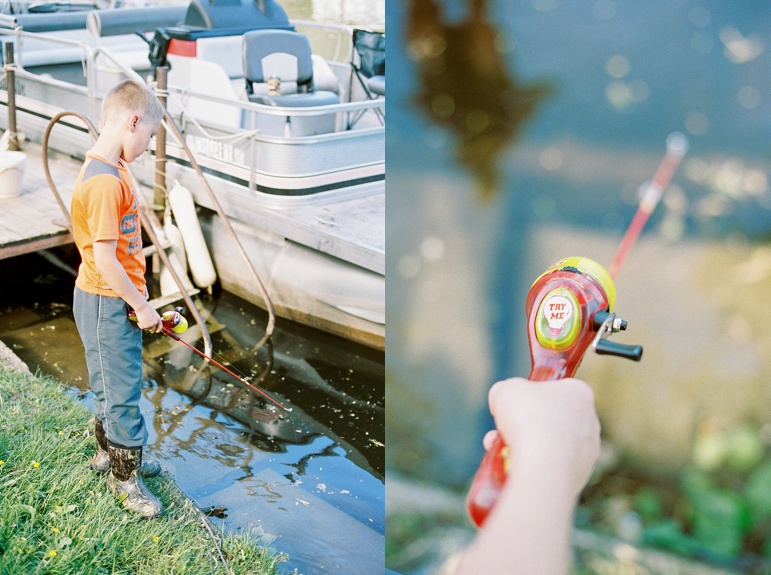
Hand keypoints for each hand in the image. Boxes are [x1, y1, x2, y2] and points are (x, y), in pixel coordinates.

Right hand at [133, 303, 162, 332]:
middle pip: (152, 329)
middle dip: (148, 327)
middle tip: (144, 324)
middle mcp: (155, 323)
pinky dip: (139, 324)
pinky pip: (141, 327)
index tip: (156, 331)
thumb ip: (153, 319)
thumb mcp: (152, 313)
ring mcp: (150, 325)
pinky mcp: (145, 326)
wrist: (142, 306)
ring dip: (143, 325)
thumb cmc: (146, 308)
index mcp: (158, 319)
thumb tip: (150, 323)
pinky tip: (139, 319)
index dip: (158, 329)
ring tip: (141, 319)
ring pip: (146, 328)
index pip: (160, 326)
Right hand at [485, 377, 600, 494]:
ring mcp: (586, 453)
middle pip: (549, 420)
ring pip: (547, 447)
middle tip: (503, 429)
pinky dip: (529, 467)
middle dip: (523, 425)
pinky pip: (548, 469)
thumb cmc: (529, 417)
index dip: (531, 395)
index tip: (516, 403)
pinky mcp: (577, 478)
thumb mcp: (505, 390)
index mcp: (579, 393)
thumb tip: (500, 401)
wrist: (543, 462)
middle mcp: (589, 423)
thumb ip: (504, 391)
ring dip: (521, 447)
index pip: (556, 389)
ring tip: (498, 448)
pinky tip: (510, 466)